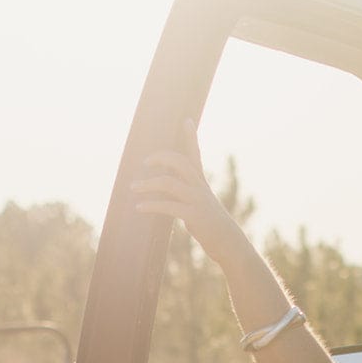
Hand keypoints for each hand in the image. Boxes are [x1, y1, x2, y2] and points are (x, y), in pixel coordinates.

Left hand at [133, 120, 243, 264]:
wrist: (228, 242)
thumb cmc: (210, 223)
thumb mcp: (200, 203)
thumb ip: (185, 192)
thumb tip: (165, 188)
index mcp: (201, 181)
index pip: (195, 154)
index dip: (191, 137)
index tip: (186, 120)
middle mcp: (199, 187)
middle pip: (179, 161)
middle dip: (160, 157)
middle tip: (145, 163)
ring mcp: (197, 200)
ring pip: (168, 182)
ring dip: (147, 184)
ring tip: (133, 187)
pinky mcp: (193, 215)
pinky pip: (167, 206)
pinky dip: (151, 205)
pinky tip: (139, 208)